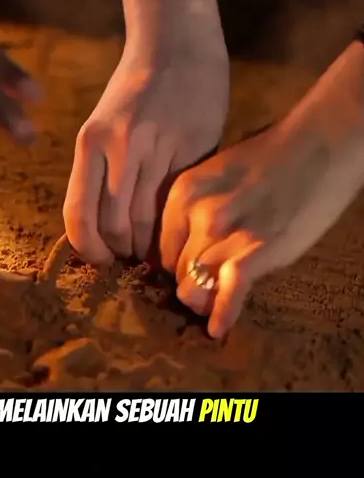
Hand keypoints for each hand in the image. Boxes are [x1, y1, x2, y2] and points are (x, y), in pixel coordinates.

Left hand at [63, 36, 228, 264]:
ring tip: (157, 251)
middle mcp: (118, 146)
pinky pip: (179, 200)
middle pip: (115, 224)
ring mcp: (156, 146)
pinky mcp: (191, 147)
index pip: (79, 215)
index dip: (90, 249)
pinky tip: (180, 228)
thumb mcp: (106, 125)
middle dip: (124, 252)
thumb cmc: (138, 88)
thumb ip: (105, 171)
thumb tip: (106, 228)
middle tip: (135, 261)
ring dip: (152, 244)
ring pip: (149, 218)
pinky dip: (177, 223)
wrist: (178, 43)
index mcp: (90, 142)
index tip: (103, 261)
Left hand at [160, 43, 363, 337]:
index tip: (186, 271)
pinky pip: (228, 293)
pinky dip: (222, 314)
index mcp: (181, 193)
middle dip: (188, 281)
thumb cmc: (268, 160)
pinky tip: (217, 330)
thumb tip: (182, 250)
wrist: (316, 147)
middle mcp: (196, 214)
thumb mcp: (215, 176)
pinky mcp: (255, 252)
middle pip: (176, 271)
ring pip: (195, 288)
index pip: (161, 248)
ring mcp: (224, 235)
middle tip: (208, 285)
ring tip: (215, 302)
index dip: (174, 264)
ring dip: (204, 300)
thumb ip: (194, 210)